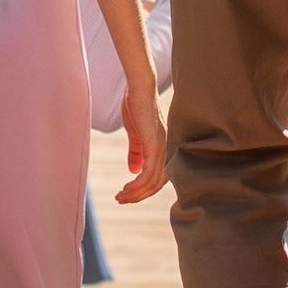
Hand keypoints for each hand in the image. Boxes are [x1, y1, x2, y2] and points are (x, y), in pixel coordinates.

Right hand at [114, 76, 169, 205]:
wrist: (138, 87)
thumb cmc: (136, 105)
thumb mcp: (135, 133)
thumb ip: (136, 152)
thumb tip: (134, 170)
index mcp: (162, 148)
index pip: (158, 177)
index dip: (144, 189)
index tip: (128, 194)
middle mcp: (166, 150)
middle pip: (157, 184)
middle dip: (139, 195)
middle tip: (122, 200)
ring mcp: (161, 148)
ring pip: (153, 182)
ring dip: (136, 193)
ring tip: (120, 197)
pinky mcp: (153, 145)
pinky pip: (148, 173)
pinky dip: (137, 185)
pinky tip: (126, 188)